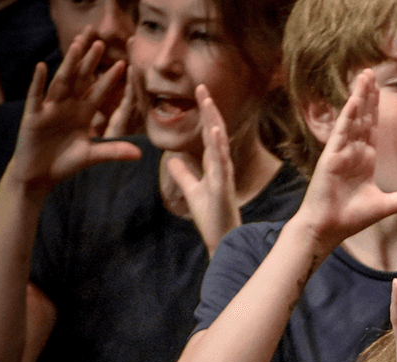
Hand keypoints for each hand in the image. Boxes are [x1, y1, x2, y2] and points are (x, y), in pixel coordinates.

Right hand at [7, 36, 139, 191]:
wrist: (39, 175)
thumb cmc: (64, 163)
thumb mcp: (92, 156)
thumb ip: (113, 151)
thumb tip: (140, 154)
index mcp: (83, 114)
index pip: (99, 92)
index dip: (110, 79)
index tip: (124, 65)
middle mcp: (67, 107)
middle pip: (80, 80)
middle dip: (90, 62)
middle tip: (101, 42)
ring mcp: (50, 109)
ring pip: (61, 82)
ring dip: (68, 64)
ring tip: (76, 46)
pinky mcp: (33, 116)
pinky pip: (36, 96)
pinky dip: (38, 82)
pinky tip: (42, 66)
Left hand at [167, 86, 240, 251]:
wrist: (221, 240)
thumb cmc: (211, 217)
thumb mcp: (192, 192)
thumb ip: (183, 175)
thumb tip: (172, 160)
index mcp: (215, 165)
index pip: (210, 134)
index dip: (206, 113)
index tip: (200, 92)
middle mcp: (222, 166)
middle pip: (216, 132)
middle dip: (210, 109)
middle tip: (202, 86)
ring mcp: (224, 176)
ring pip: (220, 143)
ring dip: (214, 121)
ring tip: (208, 101)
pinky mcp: (222, 187)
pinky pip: (221, 163)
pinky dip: (218, 146)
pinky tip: (214, 132)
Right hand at [296, 67, 396, 249]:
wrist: (328, 228)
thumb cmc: (350, 218)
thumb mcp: (384, 206)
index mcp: (364, 160)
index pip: (372, 128)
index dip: (375, 108)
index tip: (379, 89)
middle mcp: (353, 152)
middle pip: (362, 117)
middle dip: (367, 95)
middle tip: (370, 72)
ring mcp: (341, 153)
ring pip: (352, 119)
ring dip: (358, 97)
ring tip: (363, 76)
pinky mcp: (331, 158)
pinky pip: (342, 133)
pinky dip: (348, 117)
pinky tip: (354, 101)